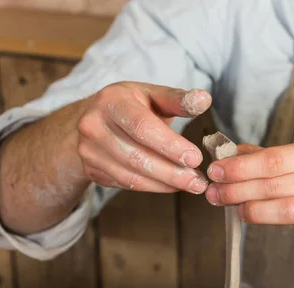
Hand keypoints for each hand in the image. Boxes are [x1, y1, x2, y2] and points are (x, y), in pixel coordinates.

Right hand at [76, 82, 210, 192]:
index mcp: (111, 101)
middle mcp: (94, 126)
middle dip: (172, 173)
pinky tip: (172, 185)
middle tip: (199, 182)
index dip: (170, 145)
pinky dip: (154, 187)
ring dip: (166, 184)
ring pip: (132, 176)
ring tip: (192, 185)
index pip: (142, 127)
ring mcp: (89, 151)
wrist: (92, 118)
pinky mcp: (91, 170)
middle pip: (137, 157)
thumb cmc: (131, 105)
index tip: (195, 158)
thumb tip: (204, 99)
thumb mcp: (152, 94)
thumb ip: (178, 99)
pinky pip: (127, 184)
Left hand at [204, 138, 293, 255]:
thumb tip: (231, 152)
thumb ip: (269, 158)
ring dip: (256, 211)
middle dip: (239, 190)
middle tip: (214, 195)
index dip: (241, 167)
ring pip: (290, 209)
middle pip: (277, 183)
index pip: (274, 158)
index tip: (215, 172)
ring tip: (236, 211)